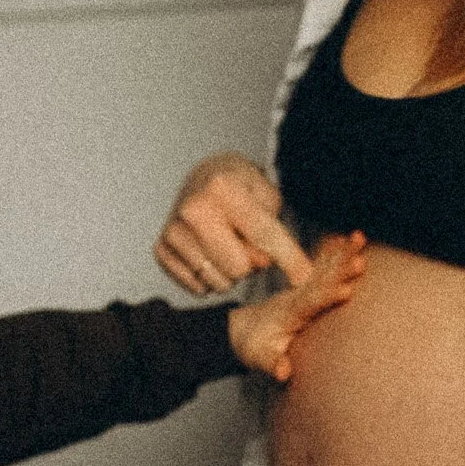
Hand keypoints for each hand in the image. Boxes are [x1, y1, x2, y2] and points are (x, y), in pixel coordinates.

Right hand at [155, 153, 313, 293]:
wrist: (204, 177)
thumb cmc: (241, 189)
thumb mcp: (267, 196)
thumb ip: (272, 230)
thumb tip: (261, 263)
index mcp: (222, 188)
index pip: (263, 234)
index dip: (289, 258)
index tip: (303, 277)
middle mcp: (192, 209)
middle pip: (240, 268)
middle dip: (253, 262)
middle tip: (247, 242)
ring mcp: (172, 231)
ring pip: (220, 282)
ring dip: (231, 272)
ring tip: (227, 246)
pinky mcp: (161, 250)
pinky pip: (198, 288)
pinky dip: (210, 278)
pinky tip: (209, 254)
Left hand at [227, 232, 365, 380]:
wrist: (242, 330)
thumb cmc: (253, 346)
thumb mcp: (258, 359)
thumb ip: (271, 363)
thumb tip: (283, 371)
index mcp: (289, 314)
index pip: (310, 304)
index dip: (326, 297)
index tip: (346, 290)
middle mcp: (297, 297)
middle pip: (321, 281)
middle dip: (340, 270)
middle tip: (360, 259)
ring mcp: (302, 290)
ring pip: (324, 268)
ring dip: (342, 253)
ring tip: (359, 238)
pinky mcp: (306, 287)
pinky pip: (321, 266)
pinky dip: (333, 252)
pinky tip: (346, 239)